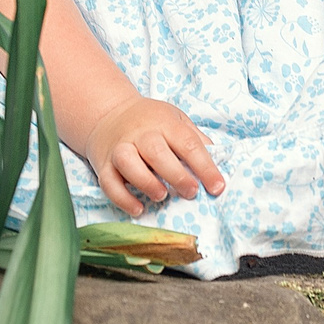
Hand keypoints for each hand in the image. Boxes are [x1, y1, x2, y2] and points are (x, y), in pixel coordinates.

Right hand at [86, 95, 224, 214]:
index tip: (217, 187)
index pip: (188, 143)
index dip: (205, 167)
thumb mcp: (177, 120)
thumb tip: (220, 160)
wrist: (109, 114)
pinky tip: (138, 209)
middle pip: (157, 152)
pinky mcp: (103, 165)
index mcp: (165, 123)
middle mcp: (141, 134)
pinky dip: (122, 198)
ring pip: (129, 163)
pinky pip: (109, 183)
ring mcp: (119, 148)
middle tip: (191, 192)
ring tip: (162, 196)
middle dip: (176, 175)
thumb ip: (196, 139)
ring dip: (146, 183)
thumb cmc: (151, 121)